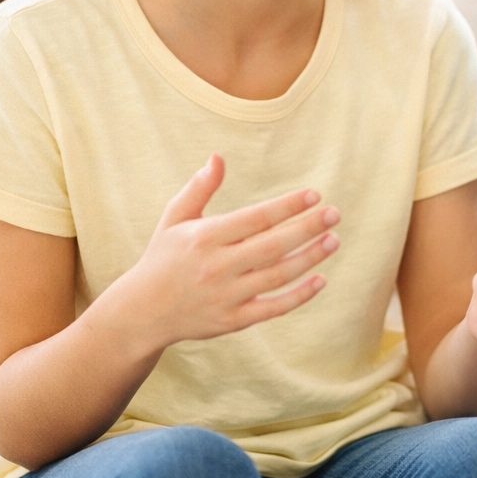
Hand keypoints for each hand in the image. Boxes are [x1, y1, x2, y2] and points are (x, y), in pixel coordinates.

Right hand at [101, 154, 339, 353]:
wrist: (141, 312)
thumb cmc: (163, 257)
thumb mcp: (174, 219)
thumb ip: (199, 188)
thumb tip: (218, 156)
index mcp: (203, 238)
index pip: (255, 218)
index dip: (287, 206)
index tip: (314, 194)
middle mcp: (216, 267)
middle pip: (272, 246)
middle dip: (307, 228)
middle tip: (334, 214)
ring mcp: (225, 296)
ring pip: (277, 276)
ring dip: (310, 258)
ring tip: (333, 240)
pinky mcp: (232, 321)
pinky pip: (273, 308)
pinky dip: (299, 295)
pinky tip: (321, 279)